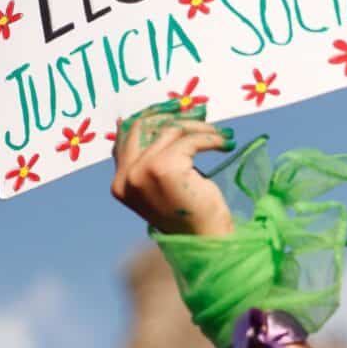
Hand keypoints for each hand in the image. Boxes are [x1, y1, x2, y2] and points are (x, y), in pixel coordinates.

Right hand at [110, 100, 235, 235]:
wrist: (206, 241)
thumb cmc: (192, 214)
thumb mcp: (167, 184)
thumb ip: (155, 158)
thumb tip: (161, 121)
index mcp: (121, 183)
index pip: (126, 136)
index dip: (150, 117)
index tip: (175, 107)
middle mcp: (126, 176)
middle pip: (144, 126)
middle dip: (172, 114)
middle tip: (200, 112)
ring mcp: (141, 171)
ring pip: (171, 130)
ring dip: (200, 128)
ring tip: (221, 135)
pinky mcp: (164, 167)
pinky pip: (190, 140)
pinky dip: (211, 138)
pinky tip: (225, 143)